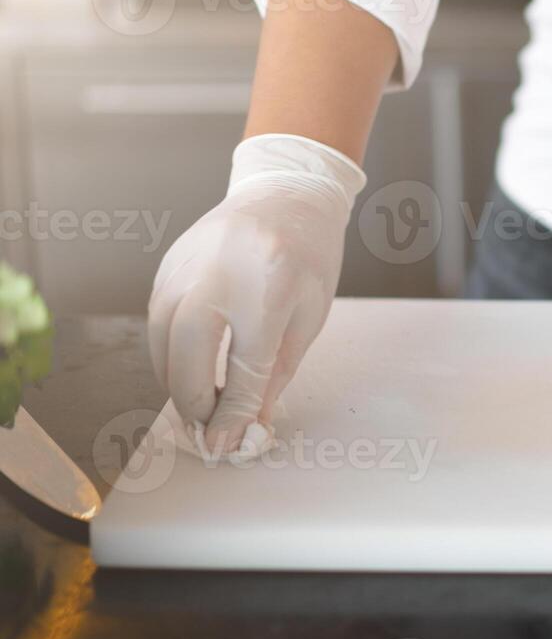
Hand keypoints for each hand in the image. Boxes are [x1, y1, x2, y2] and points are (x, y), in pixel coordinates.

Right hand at [148, 134, 365, 454]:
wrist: (286, 194)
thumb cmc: (308, 258)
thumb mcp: (308, 319)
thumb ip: (275, 375)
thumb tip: (246, 427)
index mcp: (269, 286)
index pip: (243, 366)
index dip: (232, 413)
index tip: (224, 444)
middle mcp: (218, 273)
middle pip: (188, 354)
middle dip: (193, 401)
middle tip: (207, 427)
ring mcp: (186, 265)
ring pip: (161, 340)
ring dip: (175, 381)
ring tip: (199, 404)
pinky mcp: (166, 264)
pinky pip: (156, 320)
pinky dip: (167, 353)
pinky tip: (188, 369)